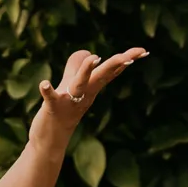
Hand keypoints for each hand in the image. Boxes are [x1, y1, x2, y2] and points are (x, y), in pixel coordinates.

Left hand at [32, 46, 147, 151]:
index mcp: (91, 87)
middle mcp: (84, 93)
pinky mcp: (53, 107)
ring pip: (80, 83)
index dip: (127, 59)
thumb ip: (78, 66)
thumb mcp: (72, 84)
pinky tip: (44, 84)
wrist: (52, 137)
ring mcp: (70, 100)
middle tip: (129, 56)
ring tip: (94, 58)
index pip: (111, 71)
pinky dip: (47, 91)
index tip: (143, 50)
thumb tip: (89, 53)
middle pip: (102, 75)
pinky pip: (51, 98)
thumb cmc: (64, 108)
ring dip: (87, 70)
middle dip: (115, 64)